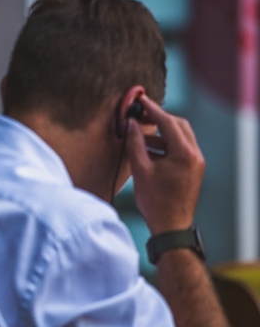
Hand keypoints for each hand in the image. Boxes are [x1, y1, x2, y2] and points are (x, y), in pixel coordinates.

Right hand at [127, 95, 204, 234]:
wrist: (171, 226)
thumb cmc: (156, 201)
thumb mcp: (140, 169)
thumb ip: (135, 143)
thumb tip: (131, 125)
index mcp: (184, 153)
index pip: (168, 122)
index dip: (152, 109)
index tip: (141, 100)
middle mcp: (195, 155)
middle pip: (178, 125)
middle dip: (159, 119)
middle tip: (140, 115)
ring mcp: (196, 163)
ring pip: (180, 137)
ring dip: (161, 133)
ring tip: (140, 136)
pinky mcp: (193, 170)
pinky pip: (181, 149)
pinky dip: (166, 145)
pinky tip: (149, 151)